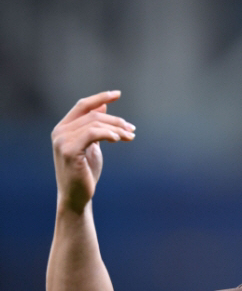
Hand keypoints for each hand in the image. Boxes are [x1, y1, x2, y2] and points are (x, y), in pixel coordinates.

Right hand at [51, 91, 135, 212]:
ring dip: (116, 129)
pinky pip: (92, 134)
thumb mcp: (92, 146)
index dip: (100, 97)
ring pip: (95, 124)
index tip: (118, 94)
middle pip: (93, 116)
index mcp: (63, 128)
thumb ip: (94, 127)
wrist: (77, 196)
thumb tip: (103, 107)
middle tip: (132, 130)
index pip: (82, 105)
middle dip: (116, 121)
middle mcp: (60, 132)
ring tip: (130, 136)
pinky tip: (118, 139)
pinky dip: (108, 134)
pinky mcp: (70, 151)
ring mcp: (62, 141)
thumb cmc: (85, 172)